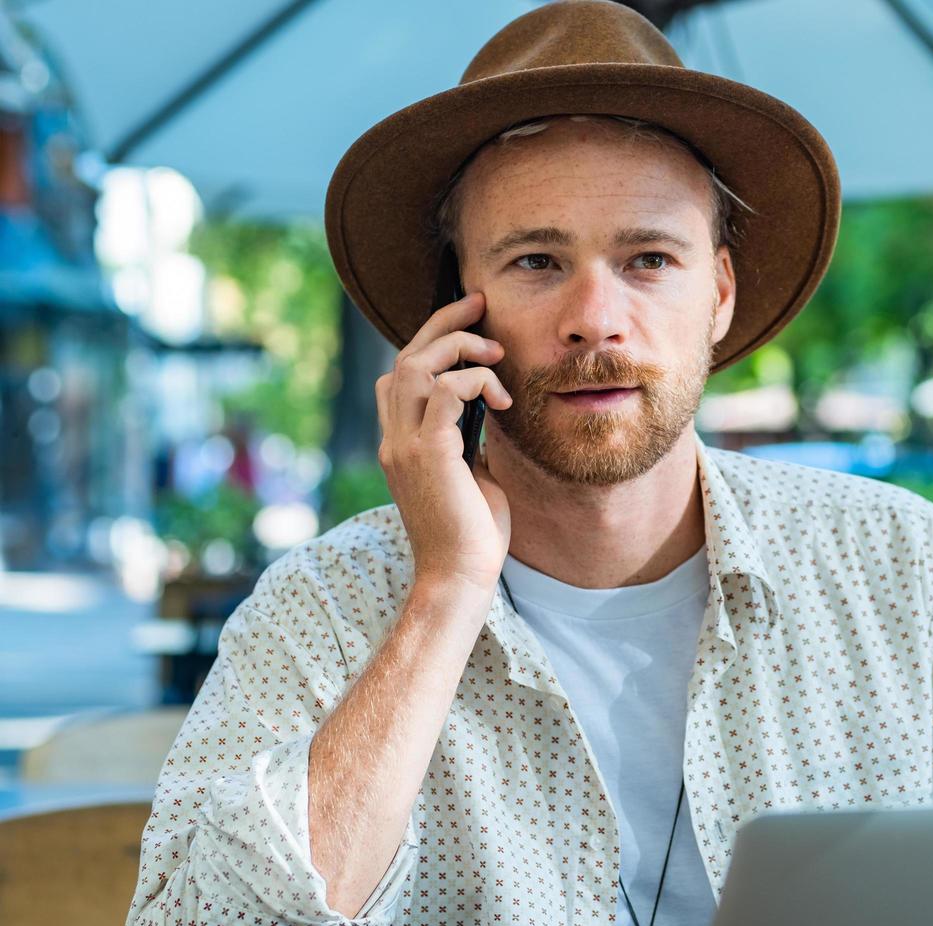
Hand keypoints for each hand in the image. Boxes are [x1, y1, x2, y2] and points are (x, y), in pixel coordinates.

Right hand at [374, 291, 512, 602]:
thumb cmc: (472, 533)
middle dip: (444, 323)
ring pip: (415, 366)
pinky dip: (474, 381)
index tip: (471, 320)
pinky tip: (501, 400)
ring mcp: (404, 446)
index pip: (401, 374)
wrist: (461, 577)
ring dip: (458, 348)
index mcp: (401, 442)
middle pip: (404, 357)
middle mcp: (394, 439)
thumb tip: (486, 411)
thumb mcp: (473, 475)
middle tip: (481, 304)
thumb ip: (469, 441)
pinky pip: (443, 391)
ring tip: (495, 352)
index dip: (431, 341)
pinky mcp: (427, 454)